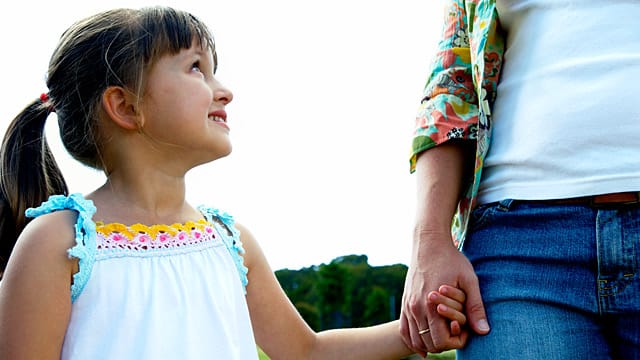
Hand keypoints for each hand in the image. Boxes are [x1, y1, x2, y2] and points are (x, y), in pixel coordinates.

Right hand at [399, 232, 489, 355]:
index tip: (466, 330)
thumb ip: (475, 307)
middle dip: (444, 343)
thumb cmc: (452, 260)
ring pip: (415, 340)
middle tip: (456, 331)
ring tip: (444, 334)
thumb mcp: (469, 281)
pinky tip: (422, 346)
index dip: (457, 341)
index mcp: (431, 306)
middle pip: (429, 344)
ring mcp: (408, 306)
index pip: (441, 341)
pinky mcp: (404, 302)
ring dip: (430, 343)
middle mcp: (415, 308)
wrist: (429, 243)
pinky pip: (404, 330)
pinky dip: (413, 341)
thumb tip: (484, 332)